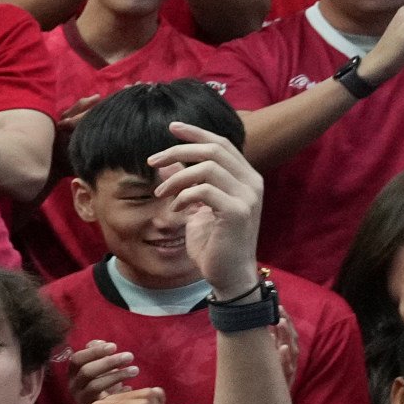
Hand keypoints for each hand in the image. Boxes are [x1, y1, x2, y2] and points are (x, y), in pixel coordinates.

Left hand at [144, 122, 264, 298]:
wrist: (229, 276)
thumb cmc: (214, 243)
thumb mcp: (197, 207)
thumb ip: (188, 183)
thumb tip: (168, 161)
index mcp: (245, 177)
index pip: (222, 143)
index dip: (196, 133)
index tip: (171, 127)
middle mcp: (251, 182)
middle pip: (214, 149)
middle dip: (179, 150)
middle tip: (152, 160)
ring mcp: (247, 196)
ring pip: (207, 167)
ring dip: (176, 177)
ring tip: (160, 193)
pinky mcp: (237, 212)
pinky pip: (205, 190)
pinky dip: (184, 196)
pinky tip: (175, 209)